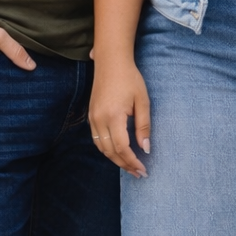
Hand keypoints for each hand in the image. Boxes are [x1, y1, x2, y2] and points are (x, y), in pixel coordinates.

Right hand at [88, 58, 150, 177]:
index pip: (122, 148)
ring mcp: (92, 119)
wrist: (111, 63)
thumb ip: (143, 126)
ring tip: (130, 165)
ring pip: (101, 148)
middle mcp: (99, 120)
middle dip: (124, 164)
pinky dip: (107, 149)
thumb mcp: (143, 100)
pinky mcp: (90, 116)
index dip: (132, 161)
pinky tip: (118, 151)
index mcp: (113, 116)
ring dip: (115, 159)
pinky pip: (97, 139)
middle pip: (110, 152)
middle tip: (138, 173)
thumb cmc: (130, 79)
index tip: (143, 170)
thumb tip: (145, 148)